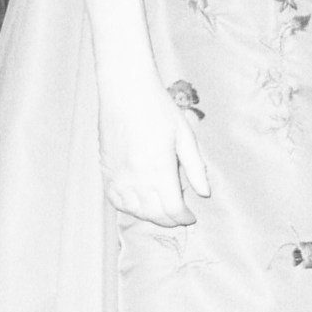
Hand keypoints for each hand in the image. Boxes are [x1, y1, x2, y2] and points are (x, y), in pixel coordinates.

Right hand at [98, 80, 210, 227]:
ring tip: (161, 210)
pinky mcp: (106, 170)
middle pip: (154, 214)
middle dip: (170, 220)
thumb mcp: (185, 135)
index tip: (191, 216)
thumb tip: (204, 193)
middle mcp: (137, 177)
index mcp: (159, 169)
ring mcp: (119, 175)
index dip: (184, 218)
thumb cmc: (159, 109)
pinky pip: (115, 199)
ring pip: (134, 211)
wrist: (126, 91)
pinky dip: (128, 207)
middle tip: (179, 215)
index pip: (172, 209)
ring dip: (150, 216)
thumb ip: (195, 167)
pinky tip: (138, 203)